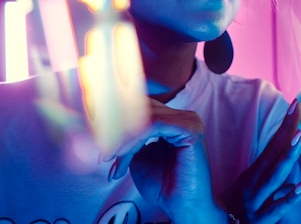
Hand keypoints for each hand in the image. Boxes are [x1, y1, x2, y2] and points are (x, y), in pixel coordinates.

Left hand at [106, 98, 221, 221]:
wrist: (183, 206)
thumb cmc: (164, 186)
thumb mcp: (138, 156)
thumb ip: (128, 139)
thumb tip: (105, 127)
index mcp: (175, 120)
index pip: (141, 108)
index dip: (116, 122)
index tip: (97, 141)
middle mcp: (184, 116)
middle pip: (142, 109)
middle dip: (116, 128)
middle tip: (99, 148)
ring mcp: (189, 121)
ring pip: (145, 118)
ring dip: (122, 138)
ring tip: (108, 157)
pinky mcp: (189, 130)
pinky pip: (153, 126)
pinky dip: (133, 139)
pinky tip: (121, 155)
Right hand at [221, 99, 300, 223]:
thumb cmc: (229, 215)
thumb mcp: (243, 191)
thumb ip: (261, 178)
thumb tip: (283, 168)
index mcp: (253, 176)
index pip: (272, 146)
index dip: (284, 126)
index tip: (296, 105)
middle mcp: (254, 185)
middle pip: (274, 155)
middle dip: (286, 131)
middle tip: (297, 109)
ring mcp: (256, 202)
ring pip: (274, 177)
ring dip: (288, 157)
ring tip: (300, 138)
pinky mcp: (259, 222)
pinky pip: (275, 209)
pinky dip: (288, 198)